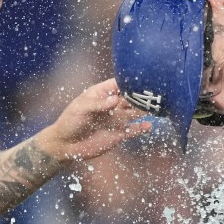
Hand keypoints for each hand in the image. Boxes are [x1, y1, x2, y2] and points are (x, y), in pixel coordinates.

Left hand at [35, 78, 150, 163]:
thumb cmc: (69, 122)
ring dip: (145, 110)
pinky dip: (141, 128)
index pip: (119, 84)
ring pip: (135, 112)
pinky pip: (133, 130)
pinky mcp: (118, 134)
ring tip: (157, 107)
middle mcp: (112, 105)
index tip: (143, 78)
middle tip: (156, 92)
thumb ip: (99, 104)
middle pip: (131, 97)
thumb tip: (116, 99)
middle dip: (142, 94)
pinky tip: (150, 126)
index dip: (130, 81)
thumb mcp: (81, 109)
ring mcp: (116, 119)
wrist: (66, 145)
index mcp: (102, 94)